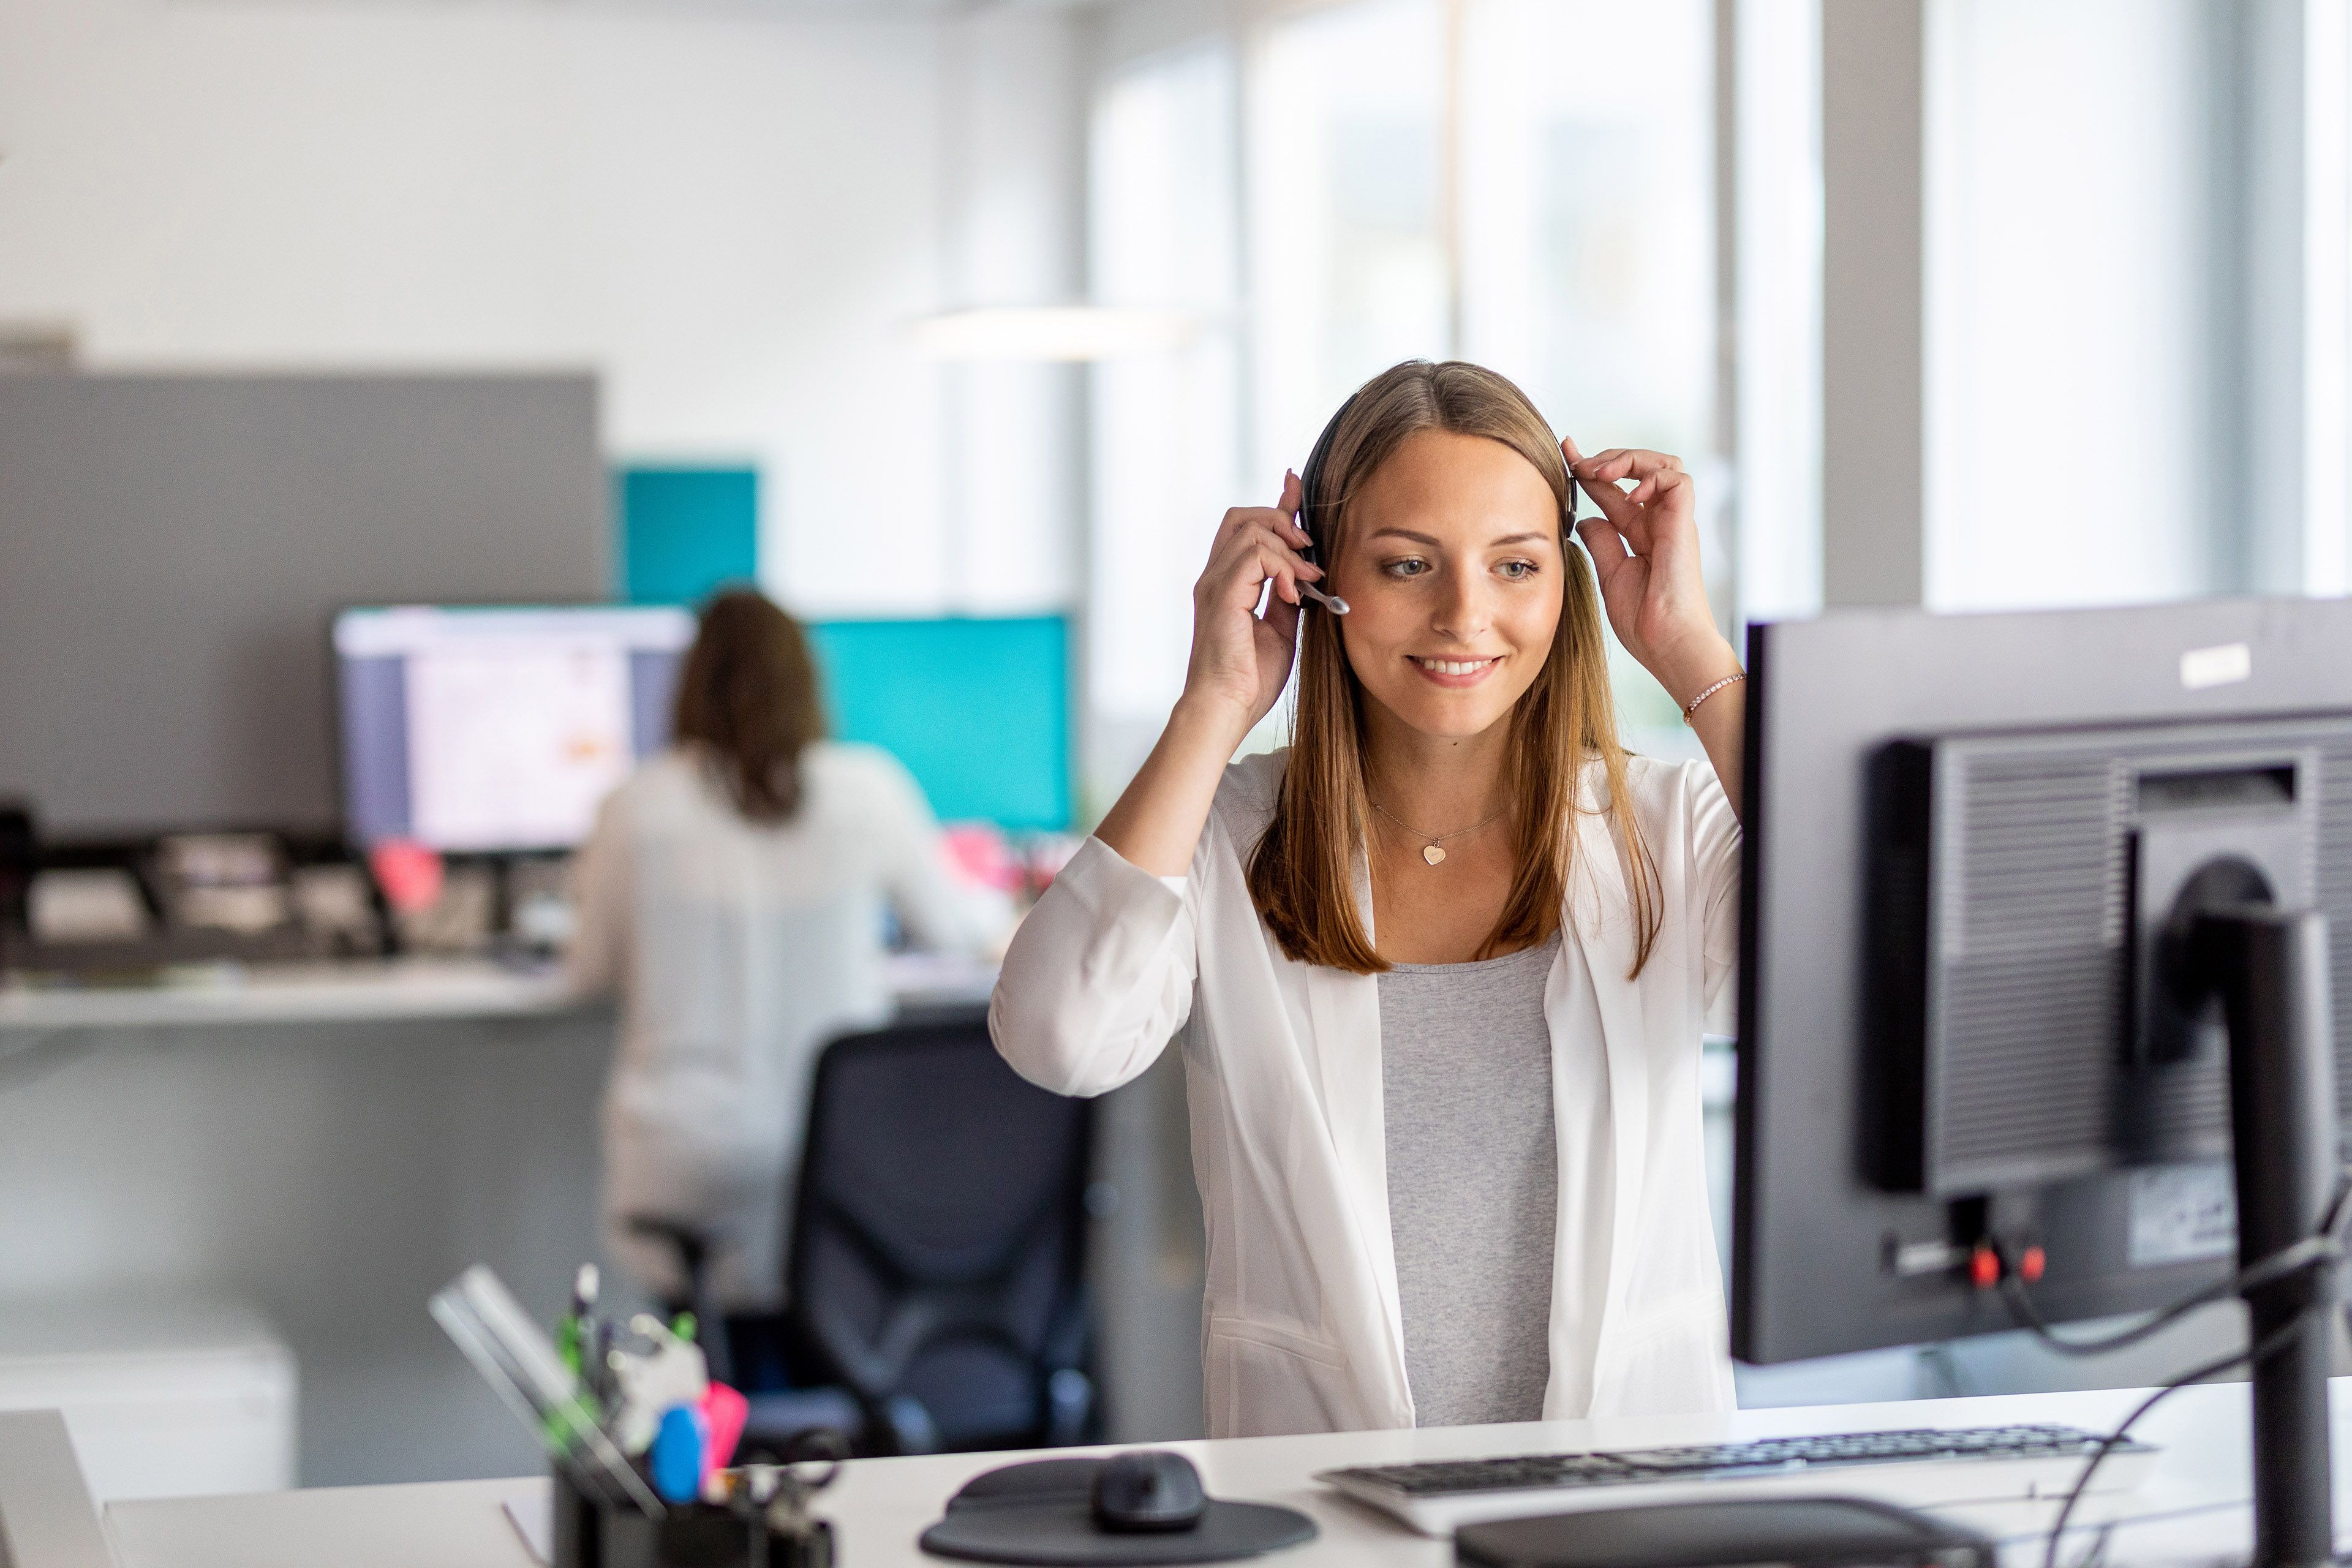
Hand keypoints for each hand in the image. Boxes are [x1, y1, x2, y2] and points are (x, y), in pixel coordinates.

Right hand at [1177, 470, 1322, 743]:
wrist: (1226, 709)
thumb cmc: (1248, 681)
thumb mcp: (1280, 630)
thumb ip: (1288, 599)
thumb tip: (1306, 576)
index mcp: (1227, 585)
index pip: (1248, 529)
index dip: (1277, 505)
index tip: (1296, 485)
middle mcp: (1215, 578)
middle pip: (1243, 516)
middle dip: (1282, 519)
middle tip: (1309, 546)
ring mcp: (1215, 583)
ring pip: (1250, 528)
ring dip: (1287, 548)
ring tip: (1306, 579)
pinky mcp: (1222, 594)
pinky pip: (1254, 554)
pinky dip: (1281, 567)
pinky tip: (1293, 592)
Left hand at [1562, 438, 1737, 705]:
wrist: (1666, 644)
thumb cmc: (1644, 620)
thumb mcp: (1610, 572)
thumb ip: (1601, 542)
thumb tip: (1586, 517)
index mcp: (1640, 534)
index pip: (1615, 489)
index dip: (1591, 469)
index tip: (1564, 453)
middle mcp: (1658, 522)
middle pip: (1640, 468)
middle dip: (1608, 457)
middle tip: (1578, 461)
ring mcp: (1673, 521)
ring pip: (1663, 463)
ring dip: (1629, 459)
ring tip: (1600, 471)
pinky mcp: (1684, 524)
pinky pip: (1677, 480)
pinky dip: (1652, 477)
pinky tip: (1628, 494)